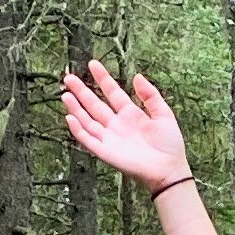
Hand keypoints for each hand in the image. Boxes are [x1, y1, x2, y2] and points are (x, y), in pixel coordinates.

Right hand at [61, 59, 191, 193]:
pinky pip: (88, 139)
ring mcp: (109, 138)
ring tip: (66, 94)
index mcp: (130, 114)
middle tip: (68, 77)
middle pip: (94, 104)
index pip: (112, 92)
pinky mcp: (105, 152)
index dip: (103, 78)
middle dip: (81, 91)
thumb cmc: (169, 145)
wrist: (168, 170)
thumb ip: (150, 96)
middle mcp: (116, 124)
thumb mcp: (164, 114)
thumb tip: (137, 76)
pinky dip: (78, 129)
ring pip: (87, 120)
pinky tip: (70, 117)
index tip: (92, 64)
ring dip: (76, 108)